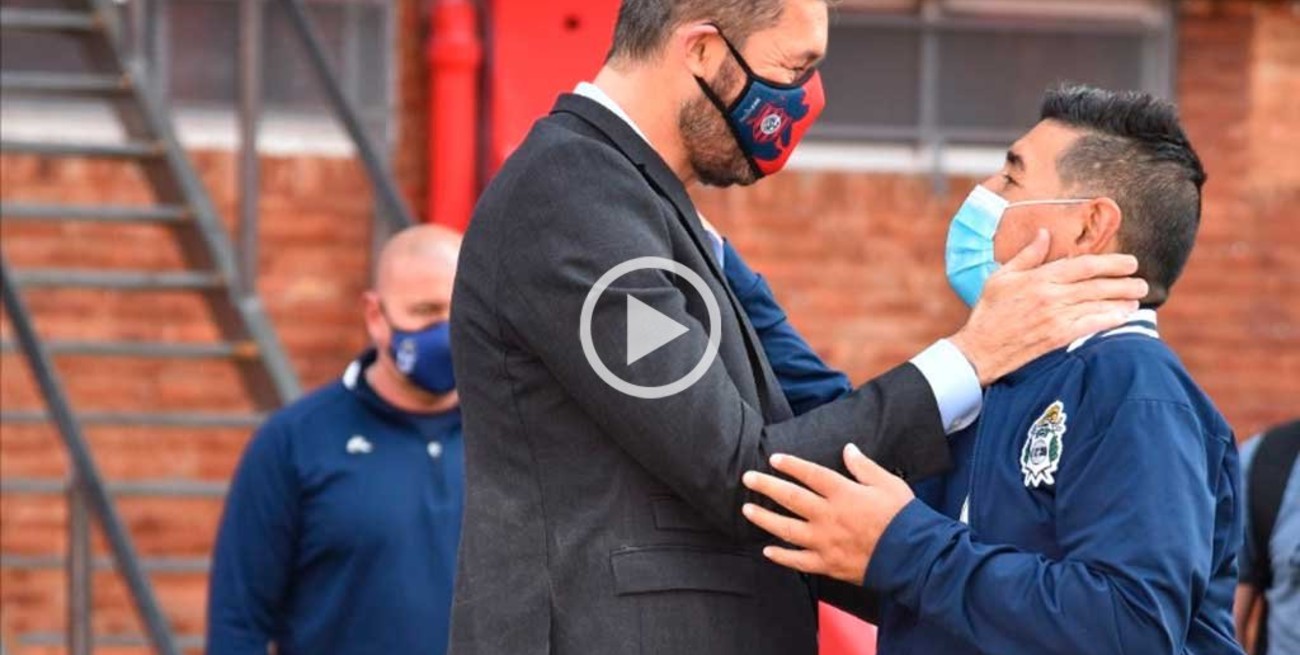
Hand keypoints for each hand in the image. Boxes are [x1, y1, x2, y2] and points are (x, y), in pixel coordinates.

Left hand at [740, 444, 914, 584]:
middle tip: (747, 478)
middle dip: (766, 486)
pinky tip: (768, 551)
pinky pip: (799, 561)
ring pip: (787, 529)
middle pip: (790, 498)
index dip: (791, 465)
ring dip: (765, 518)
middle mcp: (829, 516)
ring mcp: (825, 542)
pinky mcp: (828, 564)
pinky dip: (782, 557)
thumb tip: (848, 449)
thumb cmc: (903, 517)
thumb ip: (864, 467)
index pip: (810, 474)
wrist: (914, 556)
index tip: (774, 459)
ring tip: (747, 510)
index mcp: (844, 493)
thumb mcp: (888, 483)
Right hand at [949, 229, 1147, 385]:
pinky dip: (1109, 320)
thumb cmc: (988, 311)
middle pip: (1096, 285)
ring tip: (1138, 297)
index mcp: (1038, 278)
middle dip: (1123, 282)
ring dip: (1121, 300)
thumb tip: (1044, 234)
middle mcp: (1051, 296)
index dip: (1110, 262)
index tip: (1129, 262)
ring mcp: (1056, 318)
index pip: (1082, 266)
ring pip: (1097, 304)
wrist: (980, 349)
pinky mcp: (1058, 337)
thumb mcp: (1001, 277)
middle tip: (1142, 281)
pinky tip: (1123, 317)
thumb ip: (1027, 256)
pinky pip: (1091, 325)